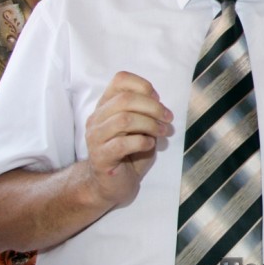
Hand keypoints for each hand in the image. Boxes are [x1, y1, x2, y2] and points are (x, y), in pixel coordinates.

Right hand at [84, 71, 172, 208]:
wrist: (111, 185)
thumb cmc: (129, 152)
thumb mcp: (140, 126)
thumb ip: (144, 111)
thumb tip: (158, 102)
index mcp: (105, 105)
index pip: (120, 79)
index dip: (143, 85)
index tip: (158, 99)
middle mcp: (96, 118)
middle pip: (125, 99)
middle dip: (153, 107)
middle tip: (167, 118)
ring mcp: (96, 138)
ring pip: (124, 119)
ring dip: (150, 124)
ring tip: (162, 132)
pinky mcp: (101, 158)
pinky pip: (122, 144)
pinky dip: (142, 141)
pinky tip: (149, 145)